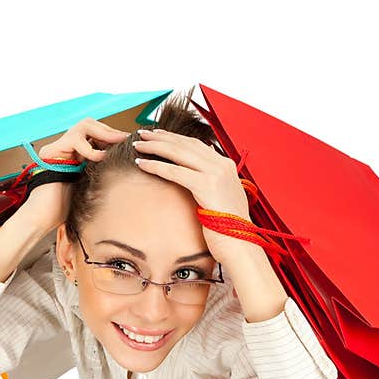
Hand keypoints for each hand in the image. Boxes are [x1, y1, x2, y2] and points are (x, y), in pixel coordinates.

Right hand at [19, 118, 129, 232]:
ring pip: (83, 126)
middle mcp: (65, 149)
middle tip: (124, 141)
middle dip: (110, 131)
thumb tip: (125, 162)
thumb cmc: (66, 209)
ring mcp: (57, 149)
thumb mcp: (92, 186)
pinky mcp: (50, 152)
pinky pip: (74, 139)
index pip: (96, 135)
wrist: (43, 218)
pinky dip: (90, 148)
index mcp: (76, 155)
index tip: (129, 143)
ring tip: (115, 145)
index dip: (113, 137)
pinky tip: (99, 158)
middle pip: (90, 125)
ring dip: (103, 134)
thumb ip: (102, 171)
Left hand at [131, 128, 249, 261]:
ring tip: (138, 145)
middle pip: (185, 144)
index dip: (174, 138)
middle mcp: (222, 165)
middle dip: (161, 137)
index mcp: (226, 165)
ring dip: (155, 147)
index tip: (157, 135)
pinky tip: (142, 164)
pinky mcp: (207, 186)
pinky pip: (175, 172)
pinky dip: (156, 166)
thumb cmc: (229, 229)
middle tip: (142, 133)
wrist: (241, 245)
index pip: (196, 144)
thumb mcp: (221, 199)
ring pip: (179, 153)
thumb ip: (211, 184)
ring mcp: (216, 173)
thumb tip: (196, 177)